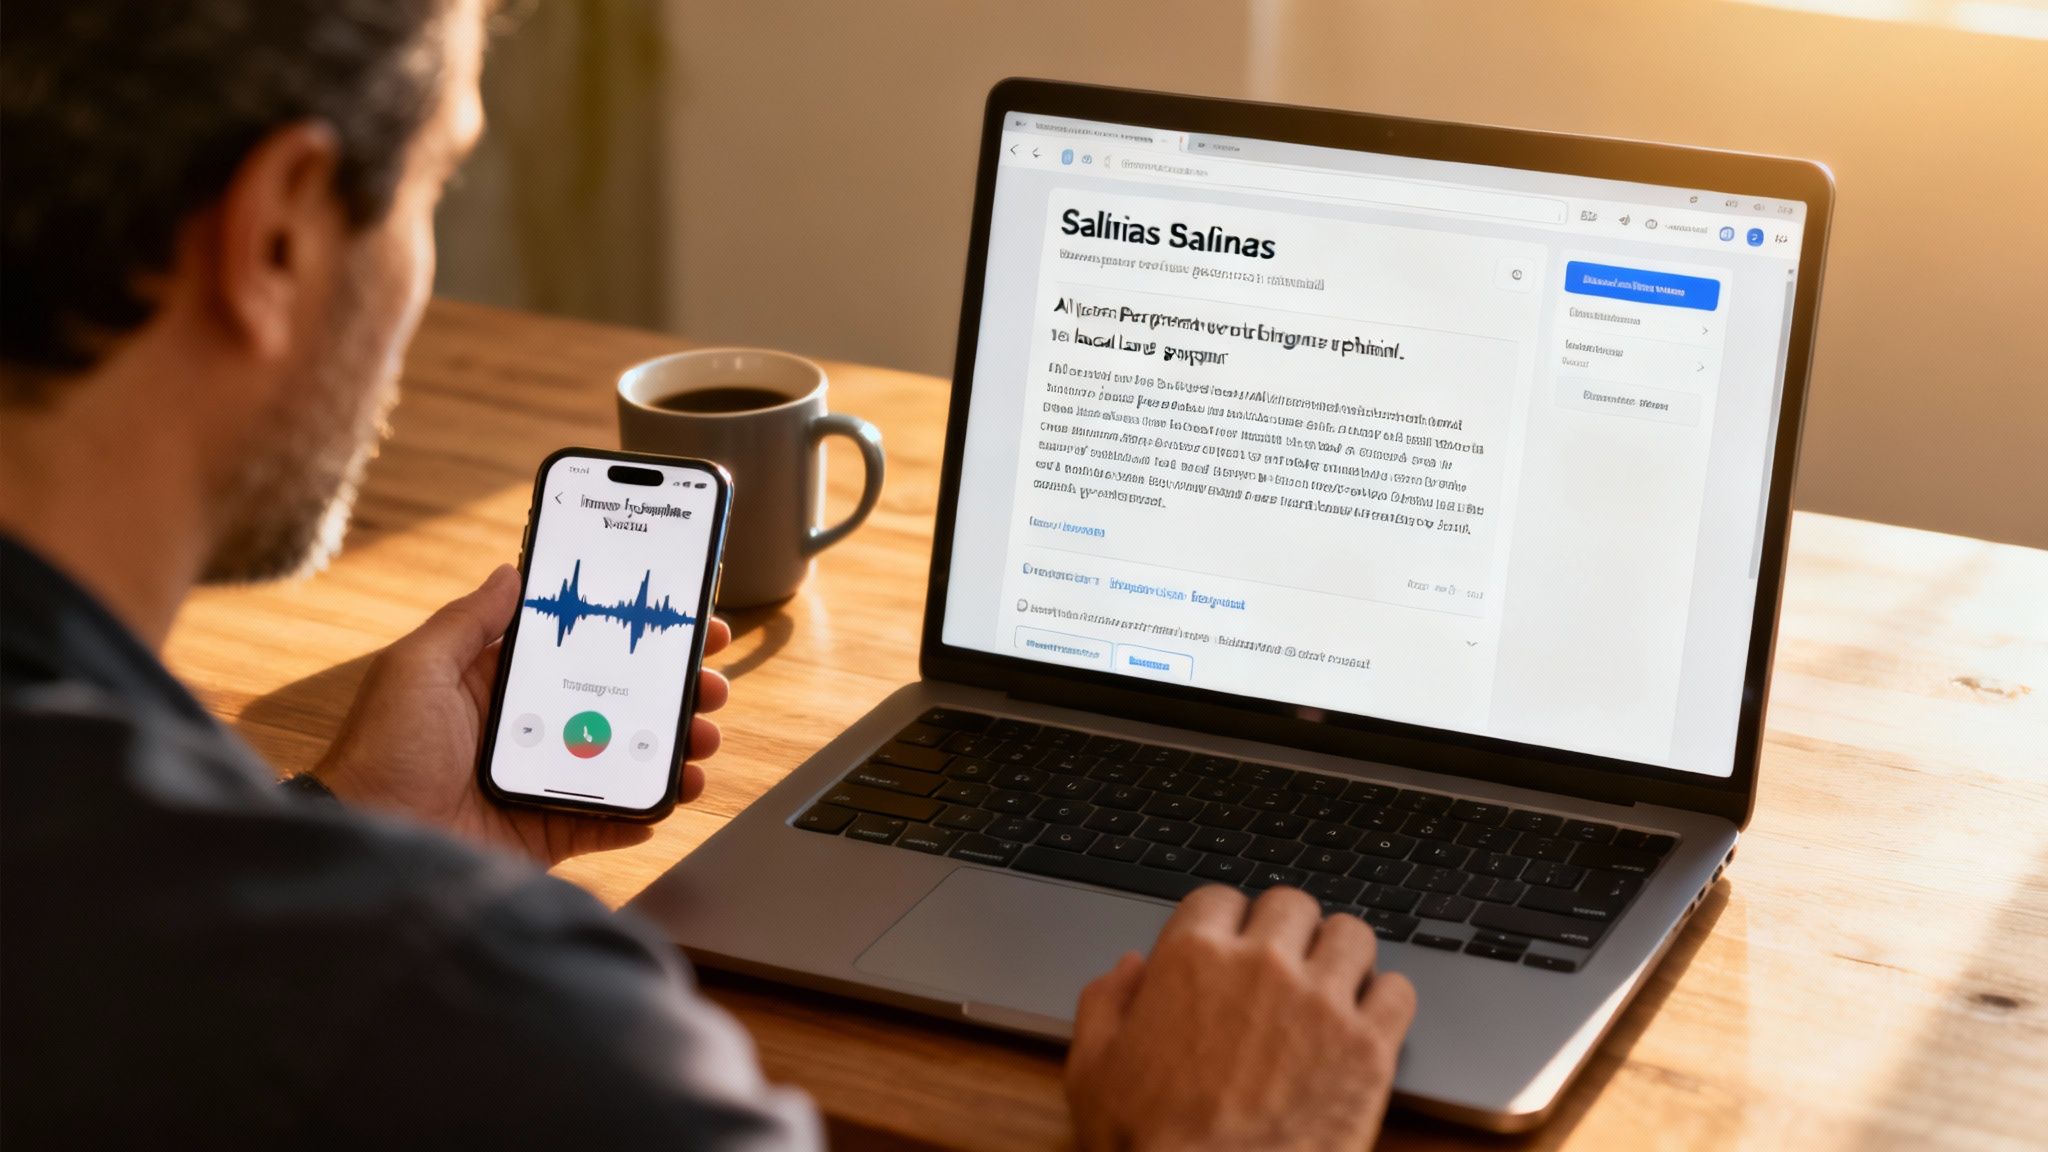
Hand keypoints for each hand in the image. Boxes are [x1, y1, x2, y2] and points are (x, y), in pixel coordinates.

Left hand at [315, 565, 731, 864]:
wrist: (368, 842)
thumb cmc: (379, 753)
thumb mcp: (417, 669)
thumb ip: (468, 621)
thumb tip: (510, 571)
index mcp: (500, 685)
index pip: (582, 650)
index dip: (635, 633)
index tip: (684, 619)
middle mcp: (530, 731)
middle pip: (619, 703)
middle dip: (673, 690)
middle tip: (711, 682)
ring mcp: (544, 783)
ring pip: (627, 758)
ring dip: (674, 746)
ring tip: (702, 739)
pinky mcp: (549, 832)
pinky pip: (612, 820)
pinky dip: (647, 809)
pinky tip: (673, 793)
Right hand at [1066, 886, 1416, 1151]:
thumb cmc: (1147, 1145)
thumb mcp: (1092, 1070)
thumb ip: (1105, 1004)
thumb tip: (1128, 968)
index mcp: (1191, 960)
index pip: (1220, 897)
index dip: (1224, 923)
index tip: (1229, 945)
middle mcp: (1261, 966)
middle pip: (1291, 904)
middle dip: (1285, 931)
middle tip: (1282, 965)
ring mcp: (1320, 1004)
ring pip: (1351, 934)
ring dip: (1340, 955)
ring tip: (1331, 985)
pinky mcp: (1367, 1049)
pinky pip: (1398, 990)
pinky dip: (1385, 1001)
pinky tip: (1366, 1022)